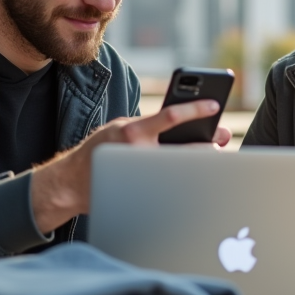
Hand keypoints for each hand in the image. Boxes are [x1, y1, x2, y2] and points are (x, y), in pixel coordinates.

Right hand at [30, 99, 222, 232]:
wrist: (73, 182)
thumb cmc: (101, 150)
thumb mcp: (120, 127)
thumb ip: (148, 126)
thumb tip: (184, 127)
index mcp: (132, 130)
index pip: (170, 116)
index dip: (195, 109)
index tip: (214, 104)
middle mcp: (138, 152)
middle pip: (184, 147)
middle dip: (208, 142)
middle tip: (222, 137)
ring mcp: (142, 173)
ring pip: (182, 167)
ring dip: (200, 161)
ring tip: (212, 154)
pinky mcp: (143, 190)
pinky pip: (171, 182)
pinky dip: (186, 177)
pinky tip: (196, 174)